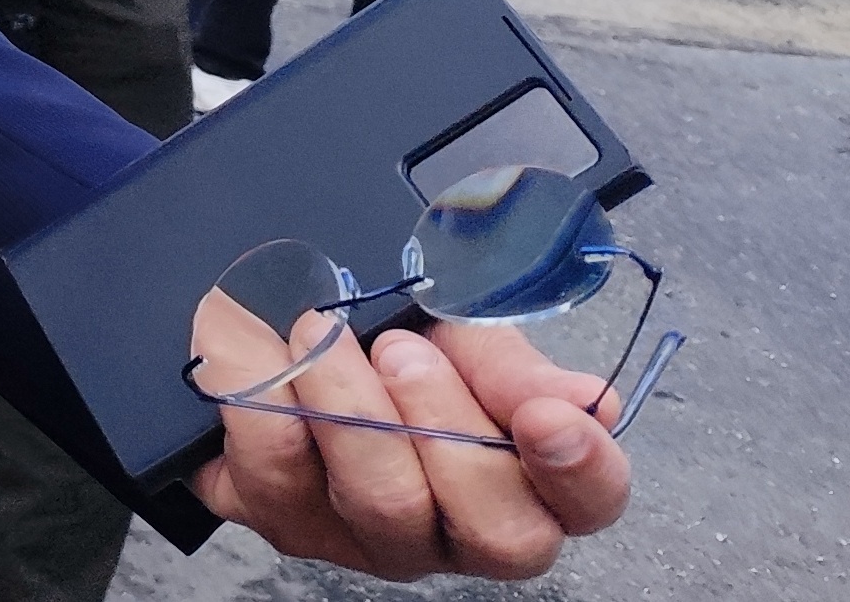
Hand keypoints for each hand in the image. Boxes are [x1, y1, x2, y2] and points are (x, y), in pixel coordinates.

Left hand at [190, 291, 631, 579]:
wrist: (276, 313)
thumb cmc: (385, 333)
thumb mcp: (457, 327)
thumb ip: (511, 366)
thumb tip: (587, 401)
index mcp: (525, 479)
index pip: (588, 503)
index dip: (580, 469)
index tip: (546, 416)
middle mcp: (458, 529)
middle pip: (498, 533)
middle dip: (447, 426)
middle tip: (401, 349)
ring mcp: (371, 537)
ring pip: (384, 503)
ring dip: (348, 400)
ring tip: (320, 329)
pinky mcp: (283, 517)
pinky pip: (276, 468)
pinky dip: (261, 386)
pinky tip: (264, 346)